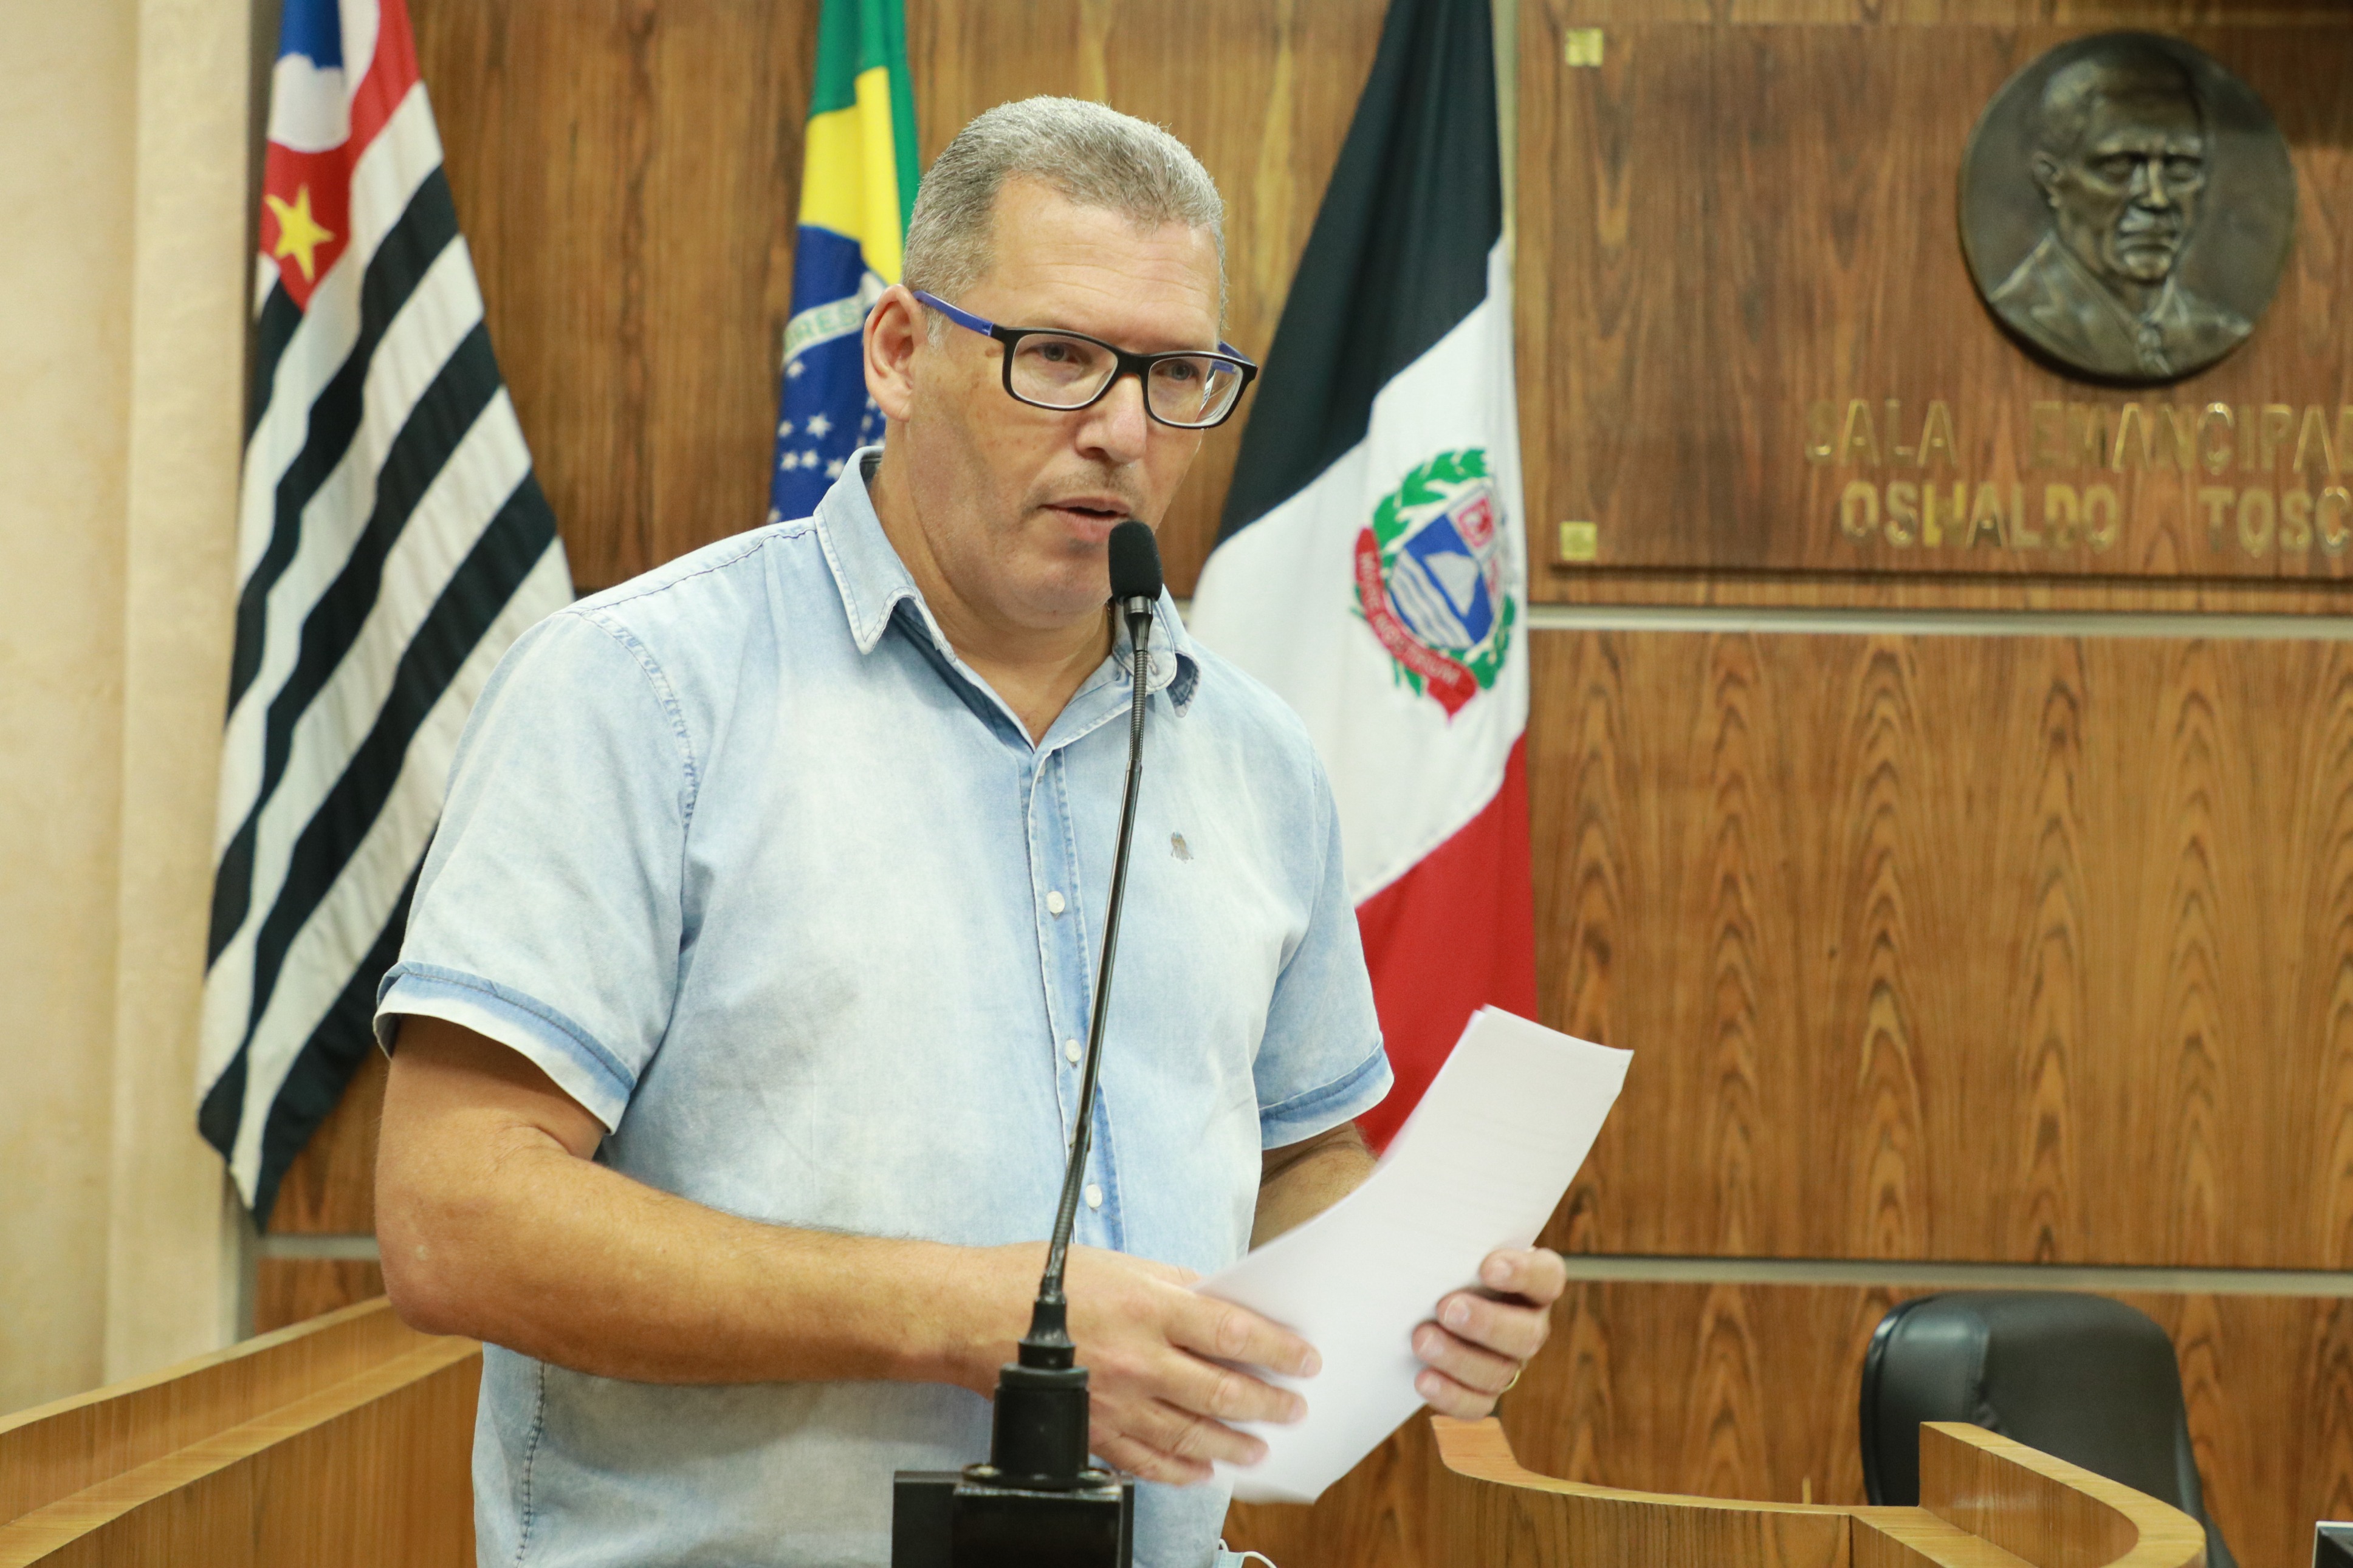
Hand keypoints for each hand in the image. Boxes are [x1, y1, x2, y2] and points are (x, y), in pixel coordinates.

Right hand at [956, 1243, 1319, 1486]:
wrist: (975, 1318)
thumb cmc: (1041, 1282)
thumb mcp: (1119, 1263)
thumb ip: (1173, 1283)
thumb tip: (1216, 1298)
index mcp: (1150, 1308)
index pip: (1232, 1332)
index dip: (1277, 1349)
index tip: (1304, 1359)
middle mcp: (1139, 1359)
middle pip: (1221, 1389)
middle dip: (1268, 1402)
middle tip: (1294, 1408)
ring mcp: (1117, 1402)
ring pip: (1191, 1432)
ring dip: (1233, 1442)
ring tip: (1259, 1445)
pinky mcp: (1093, 1431)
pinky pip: (1147, 1461)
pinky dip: (1180, 1469)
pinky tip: (1201, 1470)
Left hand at [1410, 1246, 1566, 1419]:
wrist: (1426, 1296)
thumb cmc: (1445, 1258)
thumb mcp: (1452, 1242)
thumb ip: (1452, 1236)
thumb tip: (1418, 1221)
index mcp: (1532, 1282)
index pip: (1546, 1277)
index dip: (1523, 1274)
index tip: (1488, 1266)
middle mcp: (1529, 1323)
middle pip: (1527, 1334)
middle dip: (1487, 1323)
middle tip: (1447, 1308)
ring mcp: (1509, 1360)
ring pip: (1500, 1372)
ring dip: (1459, 1359)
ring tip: (1422, 1339)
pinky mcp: (1484, 1390)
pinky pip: (1477, 1404)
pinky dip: (1451, 1395)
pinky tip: (1423, 1378)